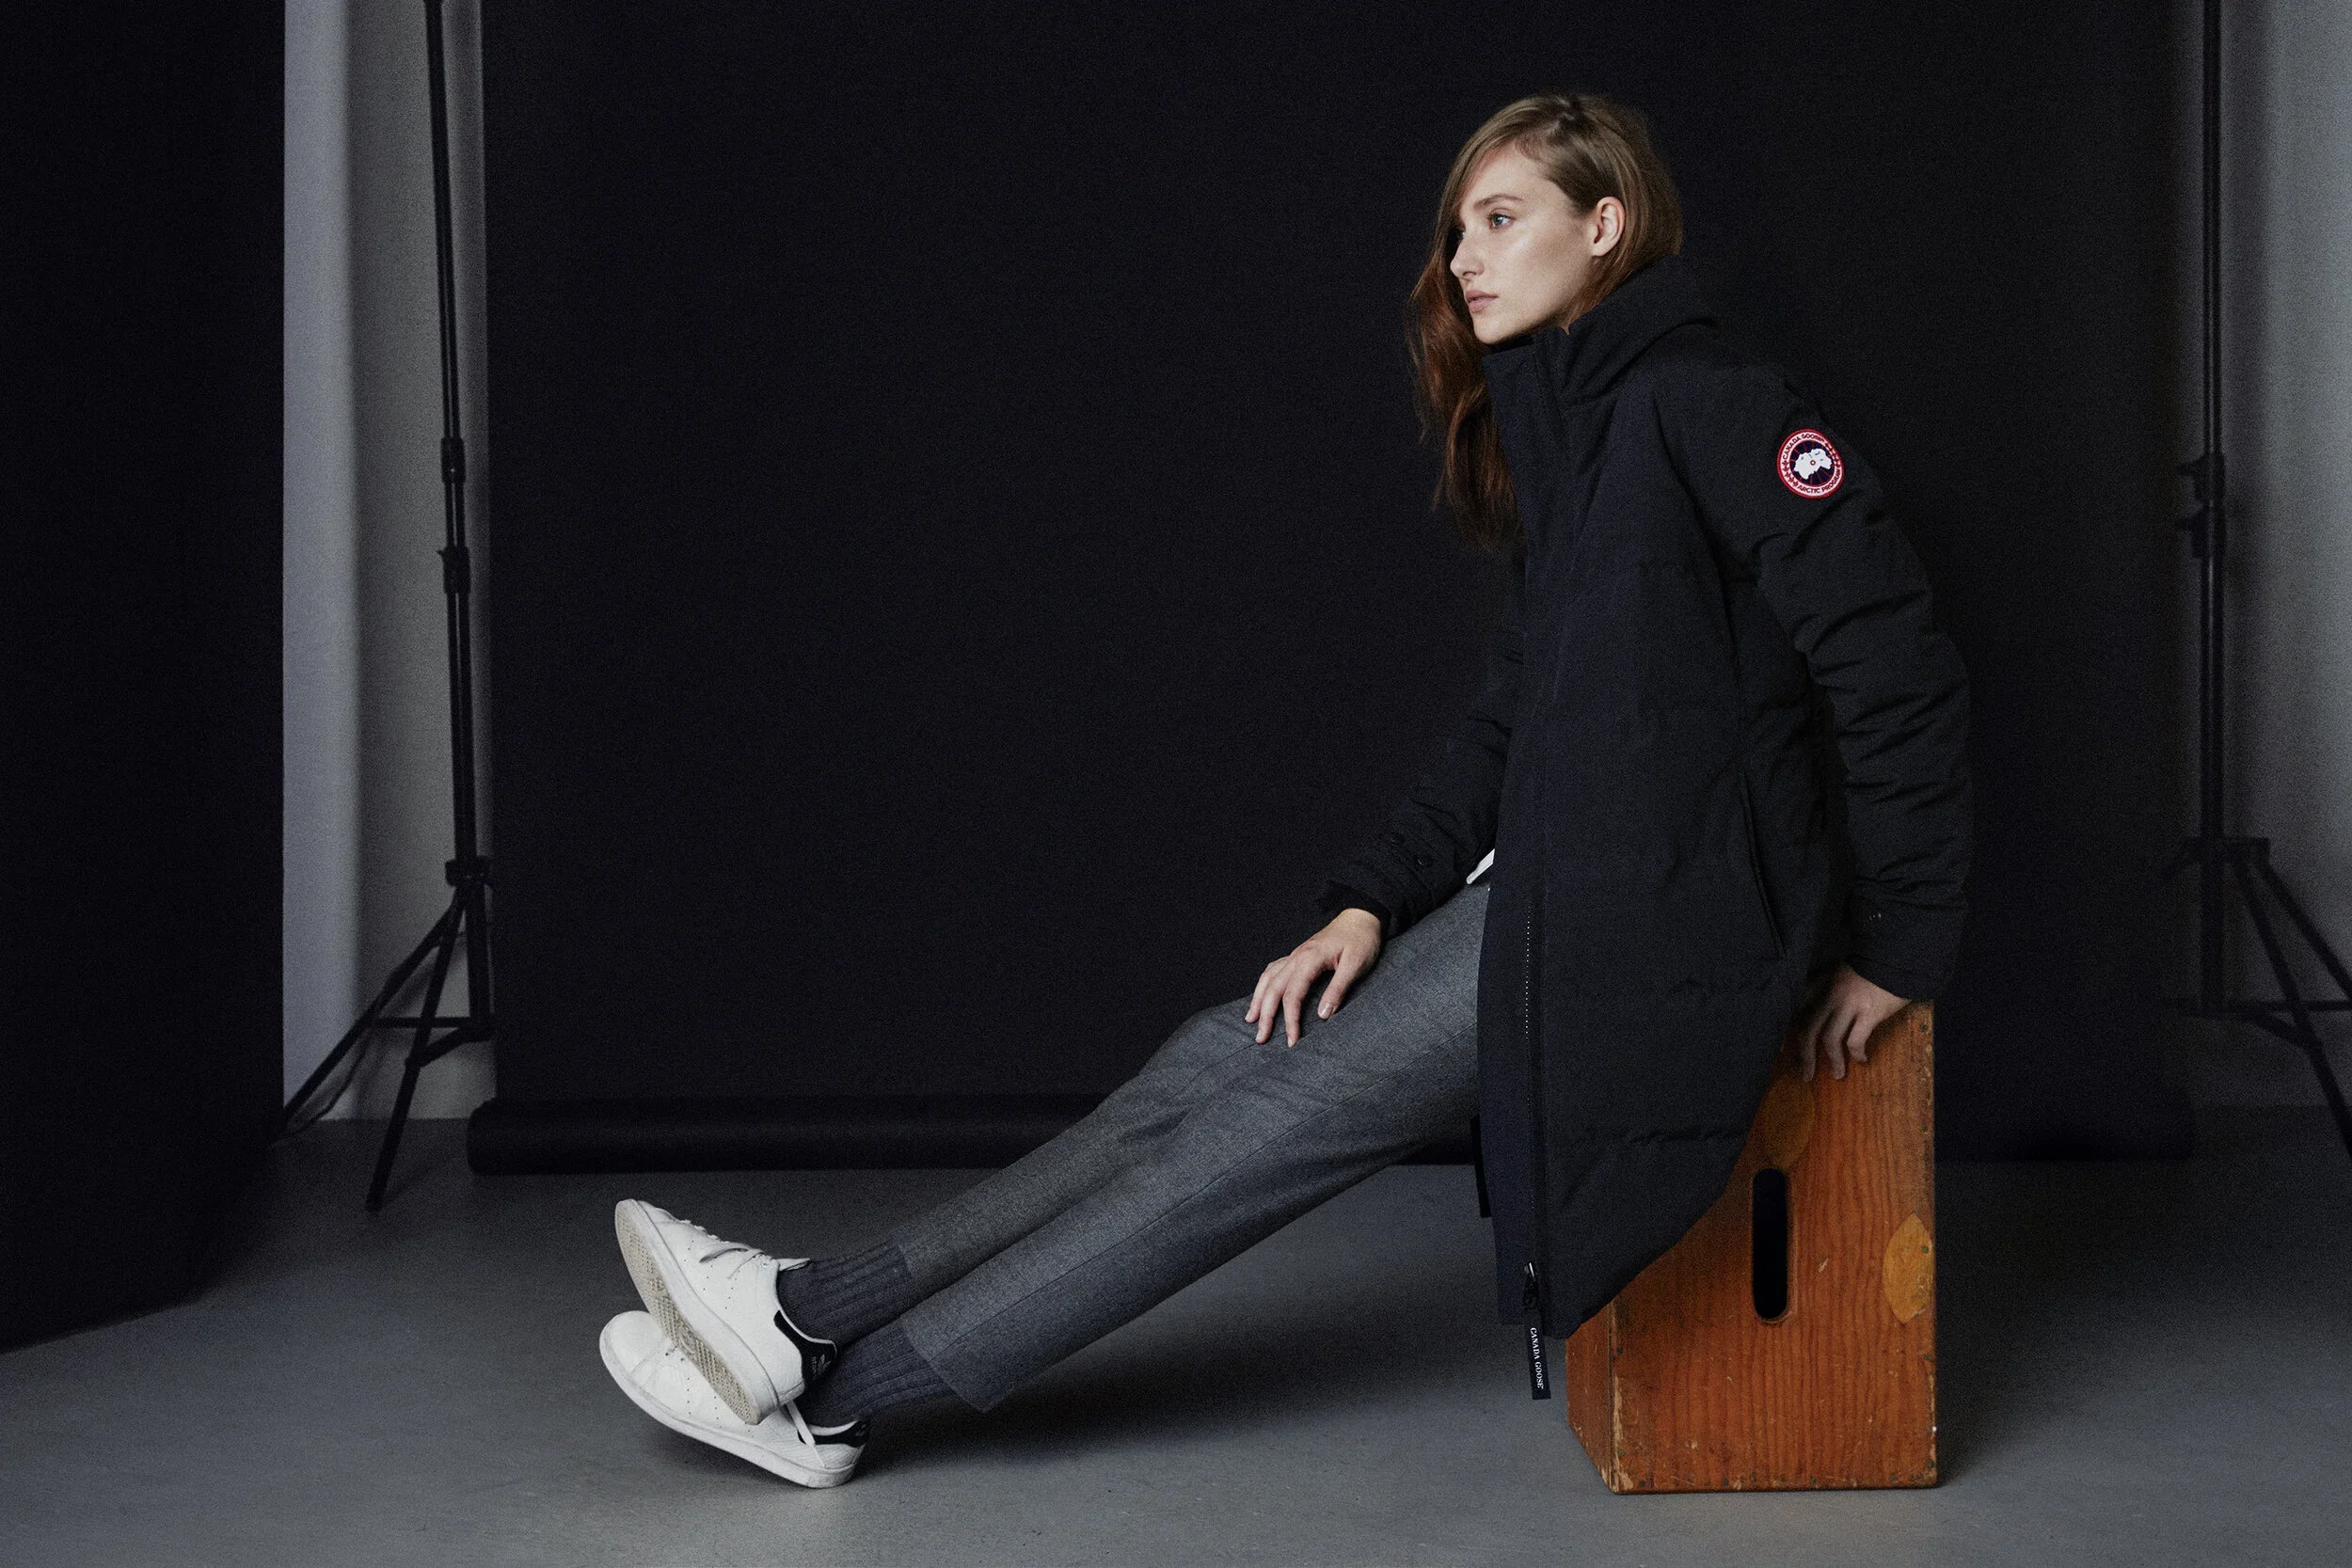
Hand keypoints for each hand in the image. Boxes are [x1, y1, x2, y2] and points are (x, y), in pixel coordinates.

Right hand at [1247, 909, 1383, 1045]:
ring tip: (1251, 1019)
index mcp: (1309, 959)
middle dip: (1265, 1015)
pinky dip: (1264, 984)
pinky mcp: (1299, 955)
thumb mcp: (1355, 965)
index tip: (1292, 1041)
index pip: (1292, 995)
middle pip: (1273, 989)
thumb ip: (1337, 989)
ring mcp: (1295, 955)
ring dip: (1258, 999)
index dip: (1290, 1020)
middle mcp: (1297, 957)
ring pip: (1268, 978)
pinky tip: (1262, 993)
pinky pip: (1274, 969)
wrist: (1361, 917)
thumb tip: (1322, 1015)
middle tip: (1261, 1039)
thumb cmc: (1361, 940)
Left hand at [1789, 962, 1908, 1081]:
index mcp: (1820, 983)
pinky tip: (1861, 1060)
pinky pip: (1855, 1040)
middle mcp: (1829, 994)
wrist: (1897, 957)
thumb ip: (1824, 985)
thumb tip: (1814, 1009)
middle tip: (1806, 1075)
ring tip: (1838, 1075)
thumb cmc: (1870, 966)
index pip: (1794, 1008)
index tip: (1781, 1050)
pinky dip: (1856, 1053)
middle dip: (1805, 1055)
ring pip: (1830, 1039)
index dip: (1784, 1030)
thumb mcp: (1839, 970)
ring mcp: (1848, 1004)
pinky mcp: (1869, 1013)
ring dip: (1833, 1061)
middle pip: (1807, 1029)